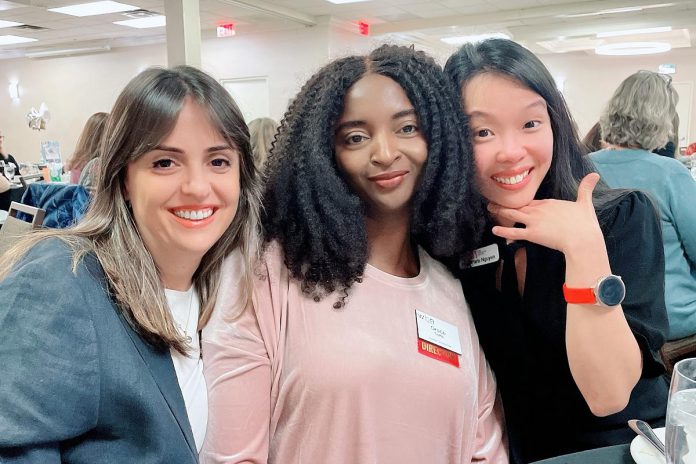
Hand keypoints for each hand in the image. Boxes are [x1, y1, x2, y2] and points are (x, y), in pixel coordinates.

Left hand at [488, 173, 604, 253]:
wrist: (582, 239)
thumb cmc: (585, 224)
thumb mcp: (585, 203)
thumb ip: (586, 189)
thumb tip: (595, 175)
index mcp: (549, 203)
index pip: (533, 202)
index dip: (524, 203)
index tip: (516, 203)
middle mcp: (539, 210)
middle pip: (519, 205)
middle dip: (506, 203)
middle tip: (494, 201)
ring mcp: (534, 221)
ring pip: (513, 214)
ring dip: (500, 211)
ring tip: (490, 208)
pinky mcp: (532, 234)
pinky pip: (514, 232)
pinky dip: (503, 231)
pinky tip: (494, 230)